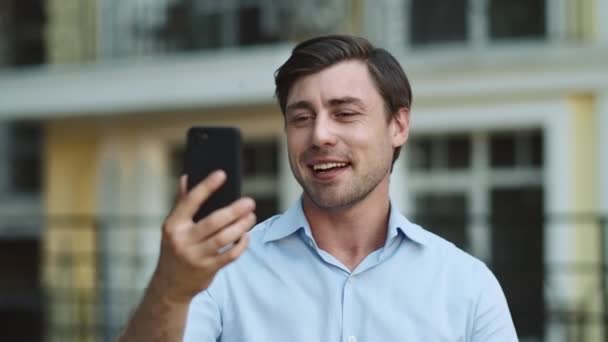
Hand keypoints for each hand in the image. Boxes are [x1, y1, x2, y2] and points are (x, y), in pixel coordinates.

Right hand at [151, 170, 255, 303]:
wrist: (169, 285)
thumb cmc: (175, 248)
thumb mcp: (172, 227)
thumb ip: (181, 203)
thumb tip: (187, 177)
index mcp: (173, 225)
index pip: (190, 201)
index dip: (206, 186)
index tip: (221, 174)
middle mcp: (182, 240)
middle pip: (214, 221)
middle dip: (234, 211)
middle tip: (249, 202)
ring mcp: (195, 256)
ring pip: (224, 238)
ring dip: (241, 226)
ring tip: (251, 216)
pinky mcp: (208, 269)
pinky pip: (230, 254)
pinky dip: (241, 244)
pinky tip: (246, 235)